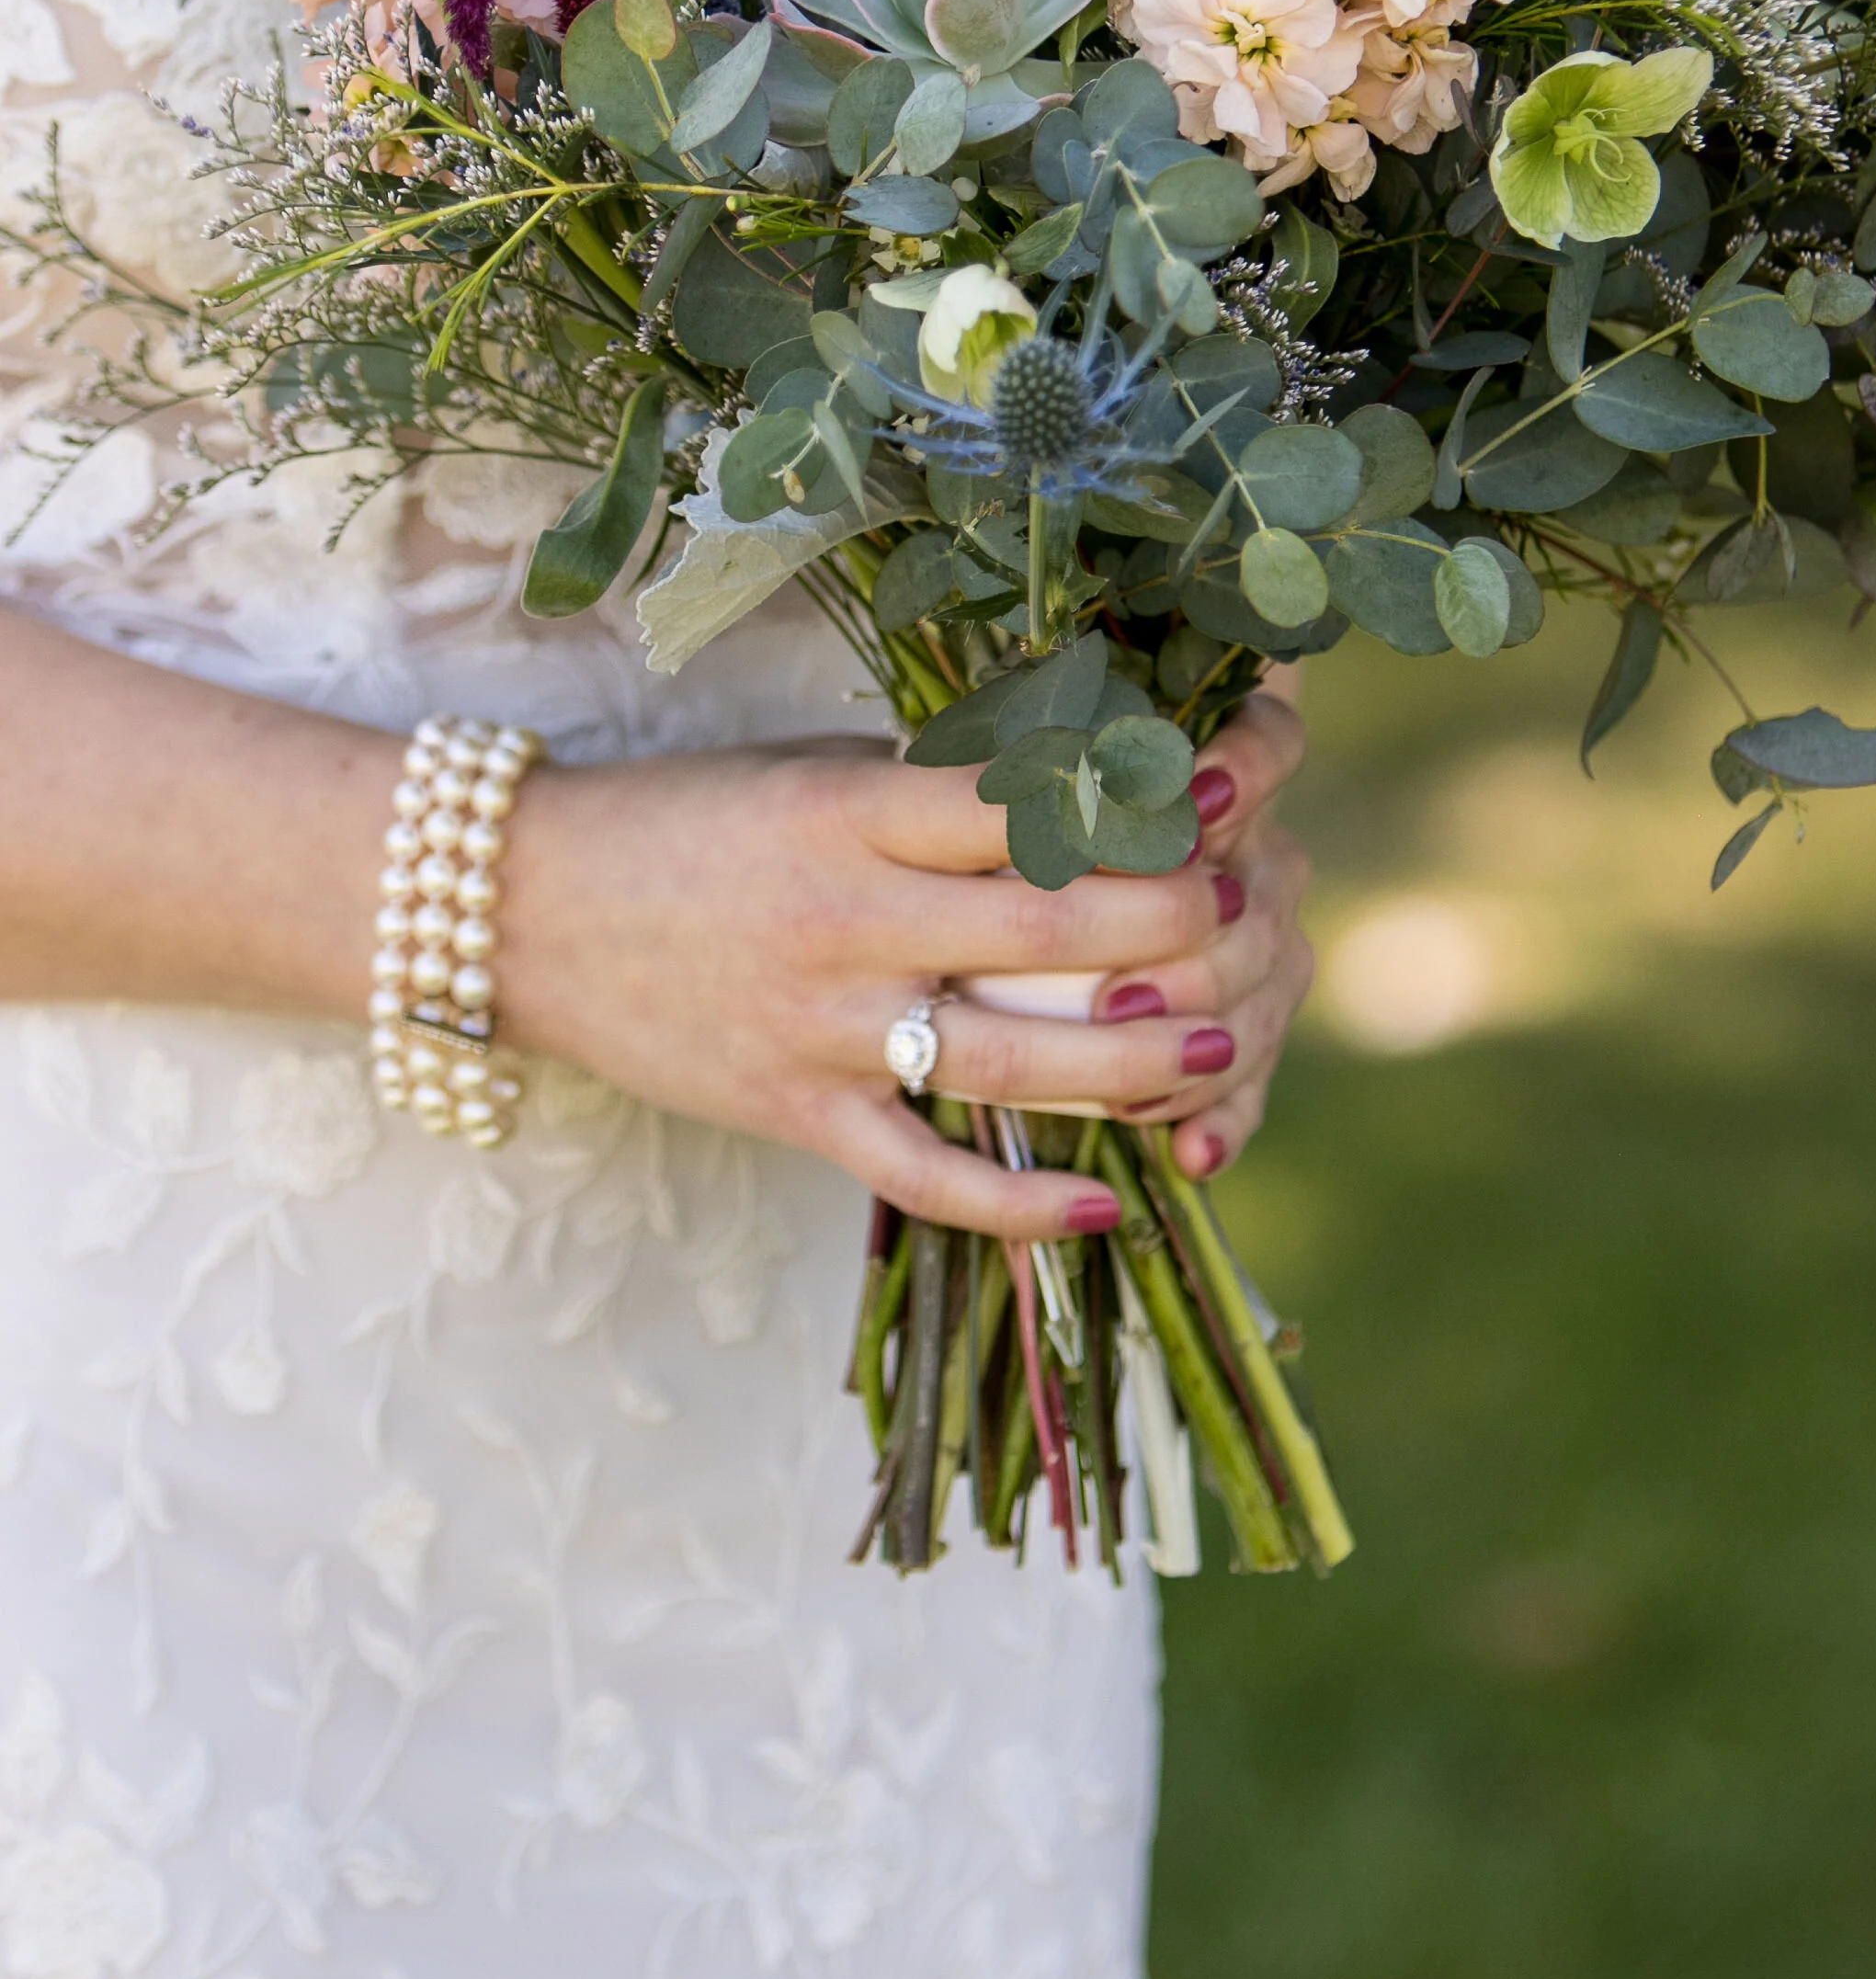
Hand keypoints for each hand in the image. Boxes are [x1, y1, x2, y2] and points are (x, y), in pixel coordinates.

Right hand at [505, 691, 1309, 1241]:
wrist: (524, 909)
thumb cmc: (693, 822)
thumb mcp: (816, 774)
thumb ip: (938, 794)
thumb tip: (1094, 793)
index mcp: (852, 810)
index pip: (1025, 810)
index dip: (1138, 815)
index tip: (1217, 814)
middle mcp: (844, 919)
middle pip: (1044, 932)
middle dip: (1169, 930)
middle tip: (1249, 921)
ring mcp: (821, 1029)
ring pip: (1006, 1064)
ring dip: (1131, 1064)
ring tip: (1222, 1047)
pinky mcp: (796, 1117)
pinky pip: (921, 1177)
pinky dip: (1016, 1204)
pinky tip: (1103, 1201)